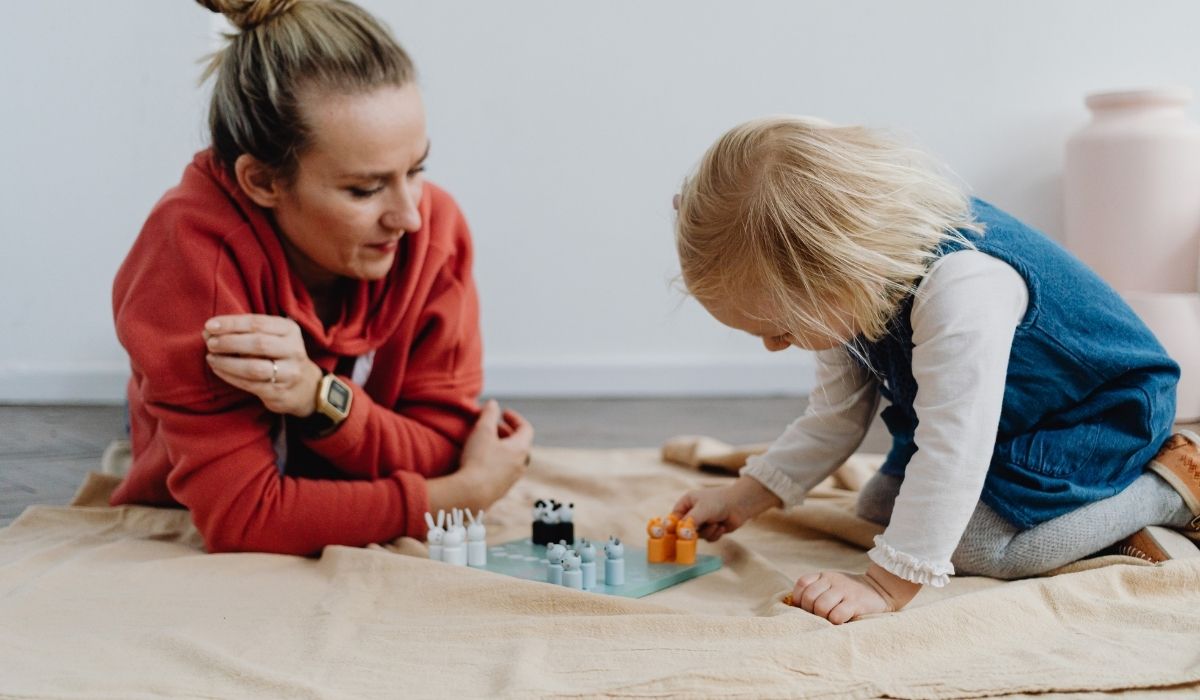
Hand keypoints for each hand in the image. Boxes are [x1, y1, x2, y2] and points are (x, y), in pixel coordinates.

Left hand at [203, 314, 322, 416]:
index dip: (231, 323)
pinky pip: (250, 384)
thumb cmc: (279, 355)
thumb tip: (208, 331)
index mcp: (290, 330)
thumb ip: (244, 331)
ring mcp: (289, 373)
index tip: (209, 326)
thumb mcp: (272, 337)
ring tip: (211, 358)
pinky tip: (218, 369)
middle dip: (229, 342)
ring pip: (254, 367)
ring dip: (228, 362)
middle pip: (258, 343)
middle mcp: (293, 350)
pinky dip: (230, 376)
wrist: (305, 387)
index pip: (258, 323)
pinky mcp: (279, 392)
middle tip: (210, 343)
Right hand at [429, 400, 532, 512]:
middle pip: (519, 444)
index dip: (515, 418)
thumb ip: (489, 414)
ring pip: (512, 458)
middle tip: (493, 426)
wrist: (472, 494)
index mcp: (521, 448)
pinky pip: (503, 471)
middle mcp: (521, 464)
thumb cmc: (479, 459)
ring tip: (486, 442)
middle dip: (506, 432)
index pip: (526, 428)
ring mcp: (512, 479)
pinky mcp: (501, 490)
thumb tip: (493, 403)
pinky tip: (481, 461)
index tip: (503, 413)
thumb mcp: (482, 431)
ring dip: (501, 447)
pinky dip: (496, 461)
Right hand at [672, 475, 781, 541]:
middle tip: (698, 532)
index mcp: (686, 503)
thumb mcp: (702, 510)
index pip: (674, 518)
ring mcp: (702, 521)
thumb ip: (690, 522)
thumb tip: (680, 534)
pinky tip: (722, 526)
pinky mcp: (712, 529)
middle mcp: (693, 512)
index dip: (673, 528)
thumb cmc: (719, 502)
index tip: (674, 537)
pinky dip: (715, 534)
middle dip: (694, 532)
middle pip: (685, 530)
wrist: (740, 504)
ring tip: (716, 523)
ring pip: (698, 536)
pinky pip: (708, 538)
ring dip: (708, 532)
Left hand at [786, 564, 921, 623]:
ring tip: (830, 619)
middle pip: (809, 597)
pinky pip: (837, 615)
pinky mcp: (856, 603)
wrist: (880, 589)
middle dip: (810, 611)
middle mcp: (833, 581)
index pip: (802, 584)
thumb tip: (796, 607)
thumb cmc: (850, 592)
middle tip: (819, 616)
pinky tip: (841, 621)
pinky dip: (835, 621)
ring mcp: (844, 591)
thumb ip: (816, 590)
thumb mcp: (832, 584)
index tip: (804, 608)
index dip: (799, 598)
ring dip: (822, 617)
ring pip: (821, 606)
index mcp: (824, 576)